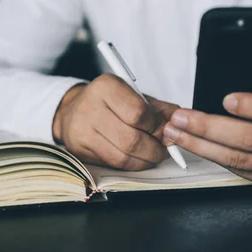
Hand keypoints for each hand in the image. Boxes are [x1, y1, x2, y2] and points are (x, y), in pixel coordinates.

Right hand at [53, 74, 179, 170]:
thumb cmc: (108, 102)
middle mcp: (90, 107)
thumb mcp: (134, 95)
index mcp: (106, 87)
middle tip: (164, 149)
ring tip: (153, 154)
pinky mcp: (80, 150)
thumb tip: (179, 122)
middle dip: (155, 149)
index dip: (157, 127)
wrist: (73, 110)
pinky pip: (113, 164)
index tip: (166, 131)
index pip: (138, 113)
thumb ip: (159, 109)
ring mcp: (82, 131)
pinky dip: (132, 165)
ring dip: (145, 160)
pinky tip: (138, 158)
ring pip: (123, 156)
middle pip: (131, 139)